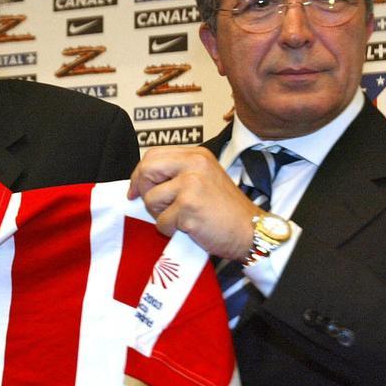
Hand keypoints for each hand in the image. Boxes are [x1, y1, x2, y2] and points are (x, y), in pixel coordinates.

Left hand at [127, 146, 257, 259]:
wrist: (251, 231)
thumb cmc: (226, 211)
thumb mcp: (204, 179)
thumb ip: (177, 174)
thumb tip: (141, 182)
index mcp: (197, 156)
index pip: (153, 155)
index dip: (140, 173)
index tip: (135, 189)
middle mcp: (194, 165)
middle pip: (146, 170)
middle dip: (143, 191)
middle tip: (155, 206)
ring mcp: (191, 185)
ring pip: (150, 199)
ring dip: (160, 214)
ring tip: (182, 218)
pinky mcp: (188, 208)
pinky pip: (161, 222)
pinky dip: (171, 230)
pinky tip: (189, 228)